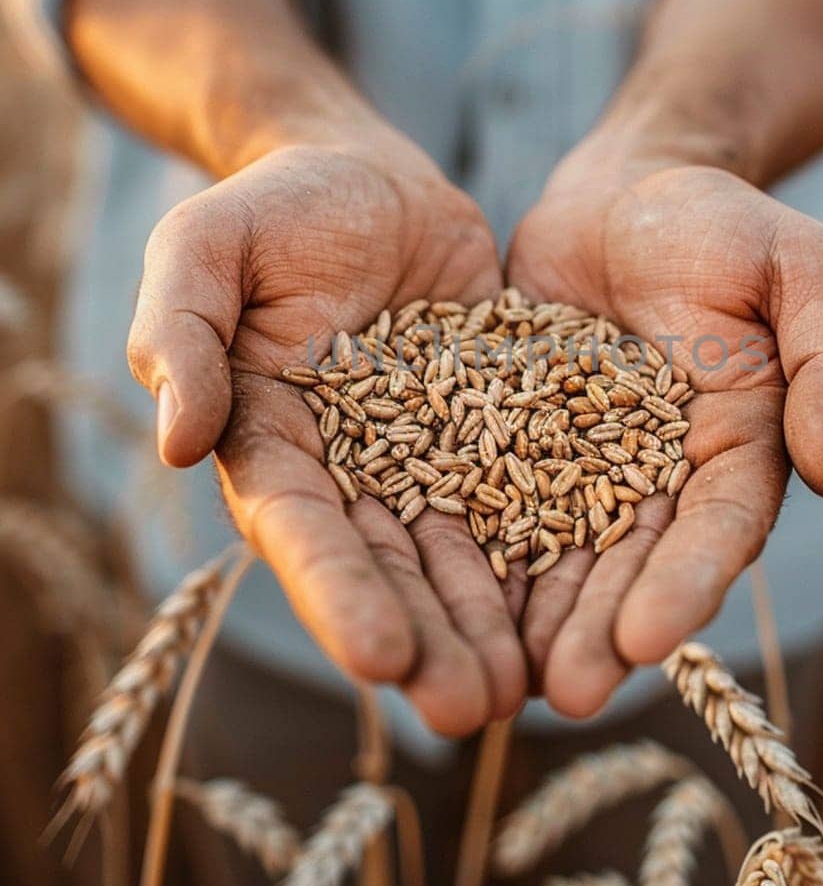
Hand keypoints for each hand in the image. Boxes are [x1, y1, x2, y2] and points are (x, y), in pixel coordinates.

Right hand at [127, 131, 526, 735]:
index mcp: (270, 440)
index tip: (378, 656)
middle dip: (426, 639)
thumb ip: (179, 333)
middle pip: (386, 565)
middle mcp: (348, 469)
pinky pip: (526, 494)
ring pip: (460, 551)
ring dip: (488, 624)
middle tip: (472, 710)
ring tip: (530, 692)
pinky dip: (547, 551)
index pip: (300, 528)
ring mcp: (425, 457)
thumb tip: (176, 444)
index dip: (336, 591)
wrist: (370, 175)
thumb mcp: (206, 244)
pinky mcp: (494, 430)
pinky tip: (583, 608)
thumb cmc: (274, 205)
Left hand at [507, 151, 822, 718]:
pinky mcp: (521, 441)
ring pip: (563, 551)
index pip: (722, 527)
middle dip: (603, 630)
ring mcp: (590, 465)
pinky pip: (495, 502)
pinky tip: (439, 605)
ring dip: (537, 619)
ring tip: (498, 683)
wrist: (625, 187)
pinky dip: (476, 554)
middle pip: (636, 563)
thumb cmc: (724, 218)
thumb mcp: (799, 265)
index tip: (647, 642)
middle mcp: (669, 473)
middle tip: (565, 695)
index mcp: (744, 443)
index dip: (688, 585)